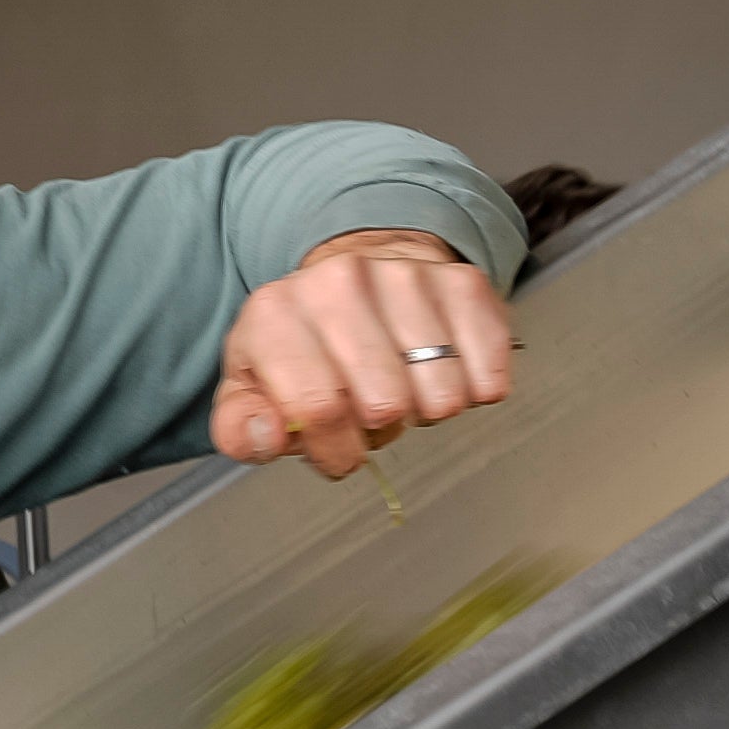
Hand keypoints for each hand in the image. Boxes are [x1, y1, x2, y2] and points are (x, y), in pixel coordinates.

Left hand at [216, 231, 523, 480]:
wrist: (356, 275)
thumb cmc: (304, 346)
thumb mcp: (251, 386)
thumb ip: (241, 427)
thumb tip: (266, 437)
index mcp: (275, 313)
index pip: (317, 408)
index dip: (335, 450)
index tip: (339, 453)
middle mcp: (338, 283)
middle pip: (385, 404)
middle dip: (381, 429)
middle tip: (371, 410)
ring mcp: (404, 276)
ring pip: (441, 395)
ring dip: (426, 409)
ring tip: (402, 384)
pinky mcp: (463, 282)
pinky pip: (487, 375)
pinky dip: (472, 390)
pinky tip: (442, 370)